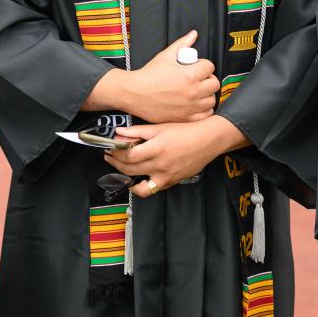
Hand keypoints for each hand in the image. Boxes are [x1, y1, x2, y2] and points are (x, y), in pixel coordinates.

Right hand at [85, 31, 219, 122]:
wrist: (134, 93)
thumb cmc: (148, 75)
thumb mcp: (166, 56)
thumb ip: (182, 44)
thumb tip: (193, 35)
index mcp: (189, 75)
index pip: (210, 67)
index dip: (204, 65)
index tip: (198, 66)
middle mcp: (192, 92)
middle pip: (214, 84)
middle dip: (208, 79)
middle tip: (199, 78)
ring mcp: (190, 106)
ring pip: (211, 100)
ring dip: (207, 94)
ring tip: (198, 90)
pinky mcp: (185, 117)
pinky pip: (205, 114)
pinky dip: (203, 109)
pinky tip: (196, 103)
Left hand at [103, 116, 247, 197]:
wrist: (208, 140)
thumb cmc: (187, 131)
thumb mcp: (161, 127)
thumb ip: (138, 131)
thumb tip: (119, 133)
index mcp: (157, 148)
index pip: (128, 155)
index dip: (115, 152)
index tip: (110, 147)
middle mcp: (160, 165)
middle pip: (130, 169)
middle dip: (115, 162)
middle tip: (109, 156)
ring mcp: (165, 176)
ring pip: (138, 184)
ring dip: (125, 176)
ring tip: (120, 168)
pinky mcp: (171, 182)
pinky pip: (151, 190)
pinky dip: (141, 188)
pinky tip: (136, 181)